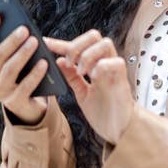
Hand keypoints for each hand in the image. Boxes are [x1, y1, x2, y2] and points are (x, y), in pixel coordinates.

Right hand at [0, 13, 50, 124]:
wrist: (31, 103)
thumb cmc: (25, 73)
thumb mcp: (18, 57)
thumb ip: (17, 44)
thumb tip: (23, 26)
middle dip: (11, 41)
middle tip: (24, 29)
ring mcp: (1, 91)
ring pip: (9, 69)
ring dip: (23, 54)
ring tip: (35, 42)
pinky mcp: (15, 102)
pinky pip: (25, 85)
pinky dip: (35, 73)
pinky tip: (45, 63)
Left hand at [43, 29, 133, 144]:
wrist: (119, 131)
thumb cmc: (104, 113)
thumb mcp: (82, 93)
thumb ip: (72, 77)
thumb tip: (59, 61)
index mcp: (94, 66)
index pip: (78, 47)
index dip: (60, 44)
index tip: (45, 44)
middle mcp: (105, 64)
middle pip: (94, 36)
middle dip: (77, 45)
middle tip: (69, 62)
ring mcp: (114, 71)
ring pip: (105, 43)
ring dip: (88, 54)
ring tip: (81, 71)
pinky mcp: (123, 80)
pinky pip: (115, 62)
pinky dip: (101, 66)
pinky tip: (94, 77)